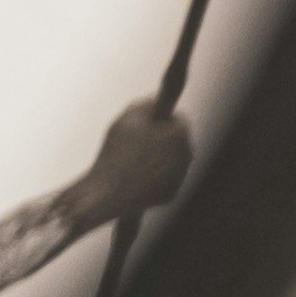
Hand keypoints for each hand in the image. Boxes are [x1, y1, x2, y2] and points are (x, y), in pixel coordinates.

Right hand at [82, 98, 192, 224]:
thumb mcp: (128, 118)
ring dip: (158, 155)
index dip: (161, 117)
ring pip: (172, 159)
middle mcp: (186, 156)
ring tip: (132, 158)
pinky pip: (165, 177)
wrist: (108, 194)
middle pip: (177, 139)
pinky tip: (134, 174)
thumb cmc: (117, 152)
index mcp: (179, 135)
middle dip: (162, 136)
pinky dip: (155, 174)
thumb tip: (157, 102)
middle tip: (136, 138)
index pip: (178, 118)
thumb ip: (147, 103)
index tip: (146, 120)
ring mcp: (180, 177)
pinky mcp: (171, 194)